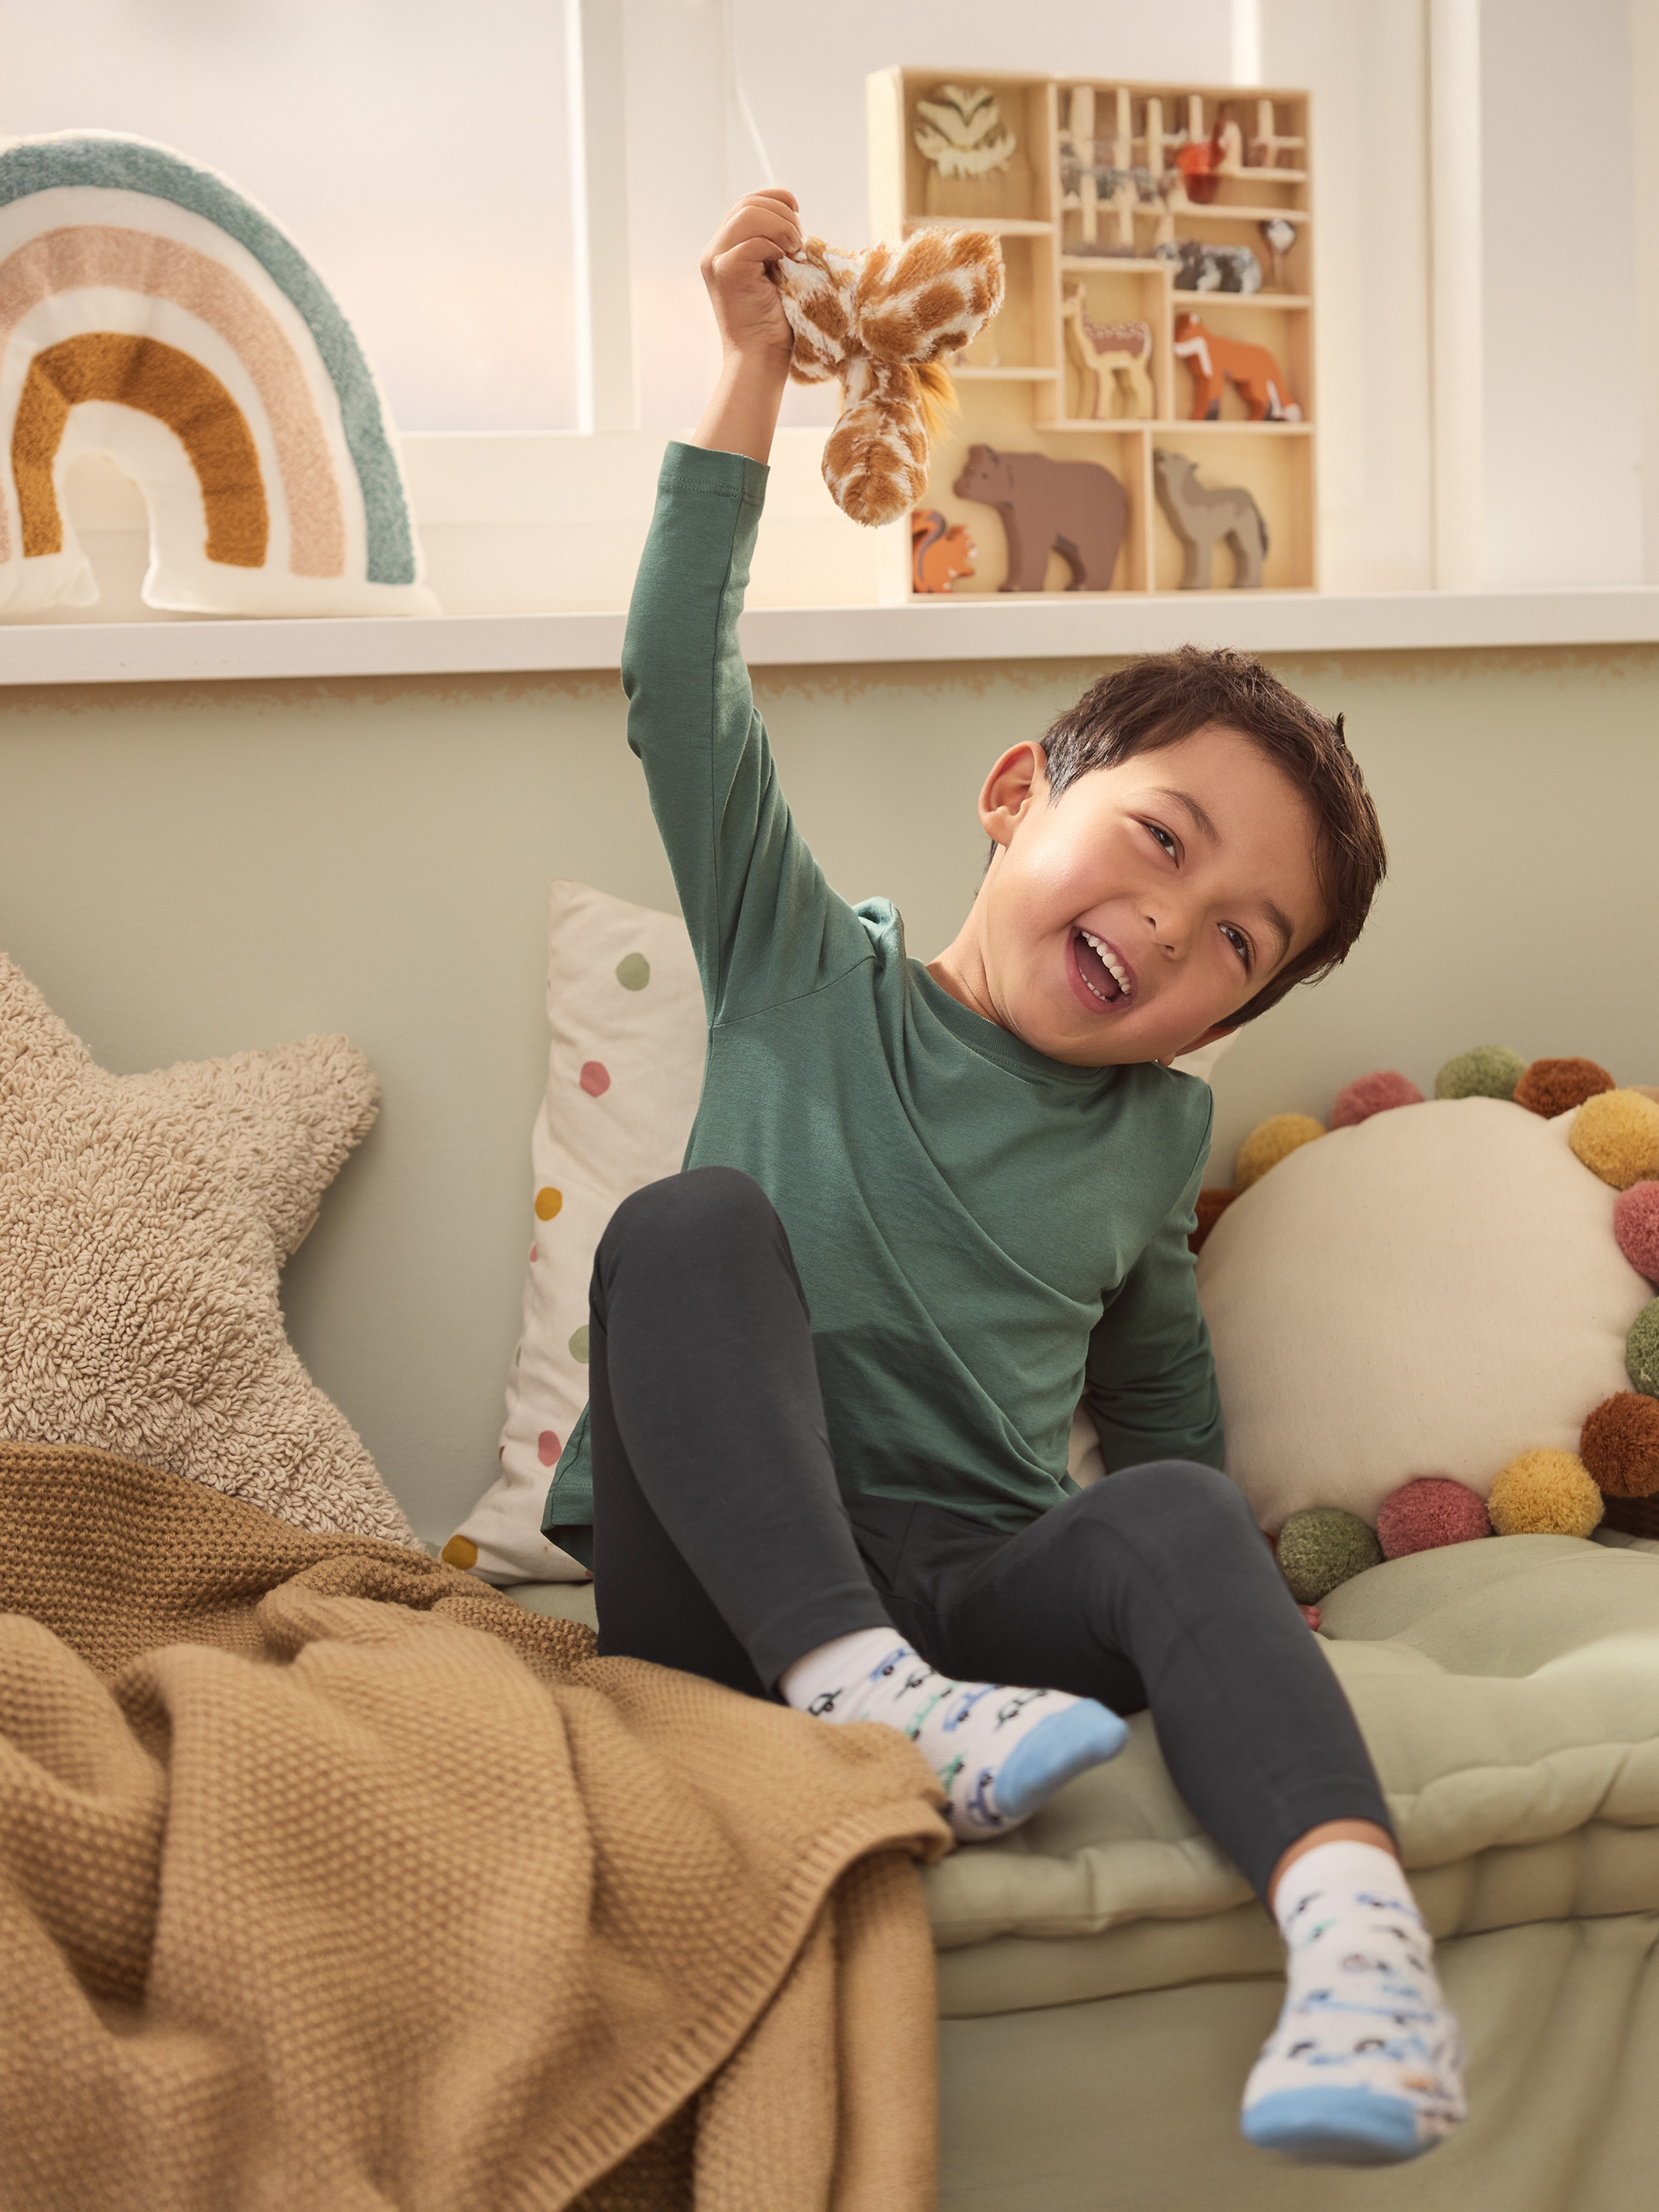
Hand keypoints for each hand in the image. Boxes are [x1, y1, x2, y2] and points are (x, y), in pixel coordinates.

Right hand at [700, 189, 801, 367]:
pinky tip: (785, 266)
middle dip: (782, 214)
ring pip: (748, 215)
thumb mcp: (775, 272)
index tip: (798, 211)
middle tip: (799, 243)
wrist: (761, 358)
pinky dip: (775, 248)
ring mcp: (715, 261)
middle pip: (747, 204)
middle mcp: (713, 251)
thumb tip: (793, 216)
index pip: (746, 203)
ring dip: (781, 227)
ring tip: (794, 252)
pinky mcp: (724, 272)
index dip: (775, 198)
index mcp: (724, 249)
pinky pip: (753, 241)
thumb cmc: (774, 322)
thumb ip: (774, 243)